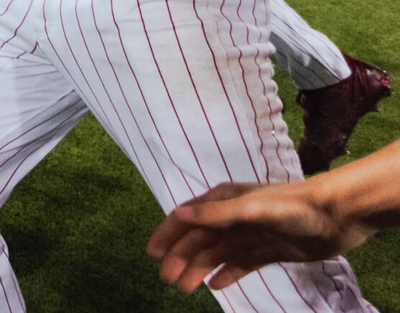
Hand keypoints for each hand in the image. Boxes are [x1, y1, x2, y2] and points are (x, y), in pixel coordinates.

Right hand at [147, 181, 366, 292]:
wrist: (337, 215)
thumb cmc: (293, 207)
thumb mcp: (252, 208)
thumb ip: (216, 213)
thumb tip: (179, 213)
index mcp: (223, 201)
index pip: (187, 218)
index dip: (168, 234)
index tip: (152, 253)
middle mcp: (232, 217)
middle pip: (199, 240)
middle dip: (181, 258)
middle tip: (168, 280)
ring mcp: (250, 234)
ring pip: (217, 254)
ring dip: (199, 269)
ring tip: (186, 288)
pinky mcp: (268, 250)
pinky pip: (240, 264)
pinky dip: (227, 273)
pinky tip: (216, 286)